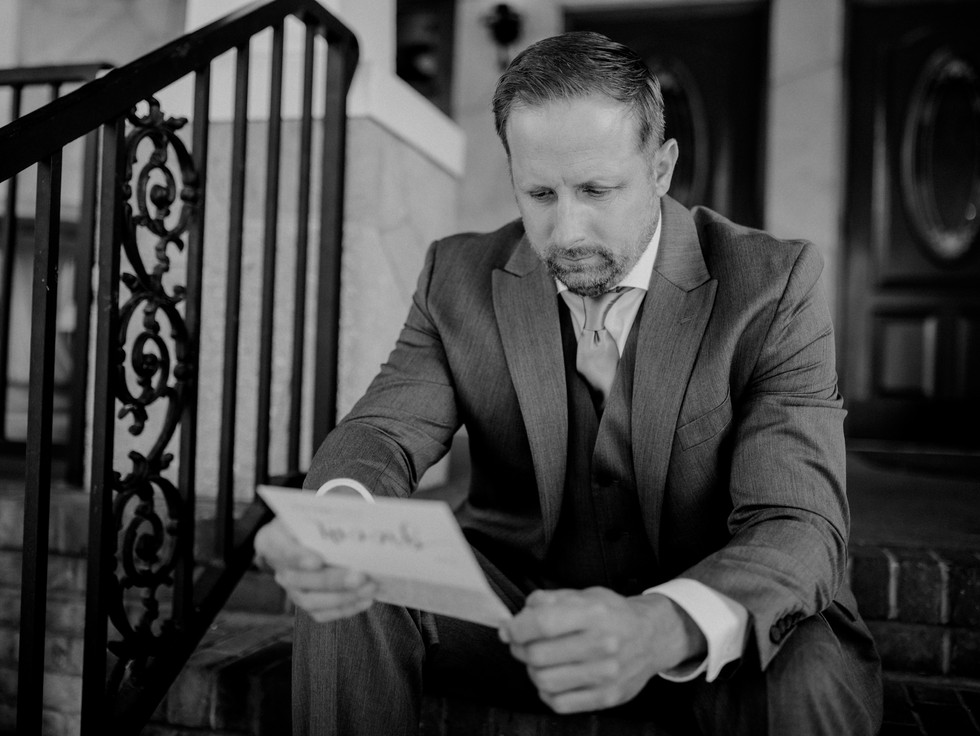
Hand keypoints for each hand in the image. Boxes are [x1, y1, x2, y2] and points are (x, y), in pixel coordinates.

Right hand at [253, 518, 377, 622]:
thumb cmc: (310, 523)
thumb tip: (353, 529)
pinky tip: (365, 600)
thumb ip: (324, 521)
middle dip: (332, 580)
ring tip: (369, 588)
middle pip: (299, 580)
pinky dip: (345, 608)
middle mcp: (278, 569)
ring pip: (311, 601)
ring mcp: (291, 590)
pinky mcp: (306, 603)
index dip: (298, 557)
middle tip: (360, 576)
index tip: (317, 560)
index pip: (281, 550)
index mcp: (272, 541)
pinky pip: (322, 613)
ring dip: (343, 597)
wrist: (303, 537)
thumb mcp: (311, 514)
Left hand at [499, 588, 705, 713]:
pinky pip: (559, 703)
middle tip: (522, 644)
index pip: (542, 623)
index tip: (509, 629)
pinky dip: (547, 692)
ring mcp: (606, 674)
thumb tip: (516, 618)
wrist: (652, 636)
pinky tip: (554, 679)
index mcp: (594, 613)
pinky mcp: (607, 697)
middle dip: (520, 649)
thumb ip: (549, 600)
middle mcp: (602, 644)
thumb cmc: (613, 614)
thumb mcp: (584, 594)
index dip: (516, 628)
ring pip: (545, 681)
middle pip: (538, 655)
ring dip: (532, 671)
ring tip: (540, 661)